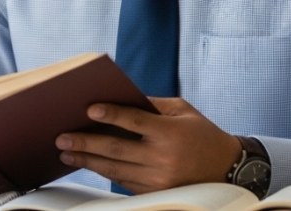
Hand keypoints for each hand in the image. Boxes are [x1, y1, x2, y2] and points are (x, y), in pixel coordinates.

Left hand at [54, 97, 239, 193]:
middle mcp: (163, 158)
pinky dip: (104, 173)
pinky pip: (124, 182)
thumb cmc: (203, 134)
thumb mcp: (183, 111)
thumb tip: (118, 97)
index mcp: (171, 133)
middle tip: (62, 138)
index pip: (134, 121)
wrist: (228, 169)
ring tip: (66, 153)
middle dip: (85, 143)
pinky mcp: (156, 193)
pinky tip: (89, 164)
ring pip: (115, 170)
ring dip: (88, 161)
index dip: (111, 115)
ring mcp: (159, 180)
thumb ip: (151, 105)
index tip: (89, 110)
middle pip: (116, 149)